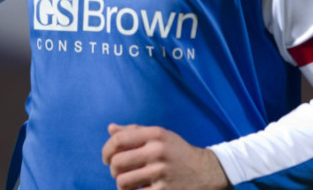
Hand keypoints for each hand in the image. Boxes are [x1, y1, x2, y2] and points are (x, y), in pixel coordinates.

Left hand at [101, 123, 231, 189]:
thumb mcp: (160, 135)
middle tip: (118, 172)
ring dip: (121, 184)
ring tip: (127, 183)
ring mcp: (161, 173)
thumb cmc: (177, 152)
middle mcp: (158, 152)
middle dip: (113, 170)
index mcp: (155, 135)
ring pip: (123, 182)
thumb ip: (134, 131)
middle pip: (117, 162)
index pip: (118, 140)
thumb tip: (110, 128)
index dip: (106, 150)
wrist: (206, 171)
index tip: (106, 158)